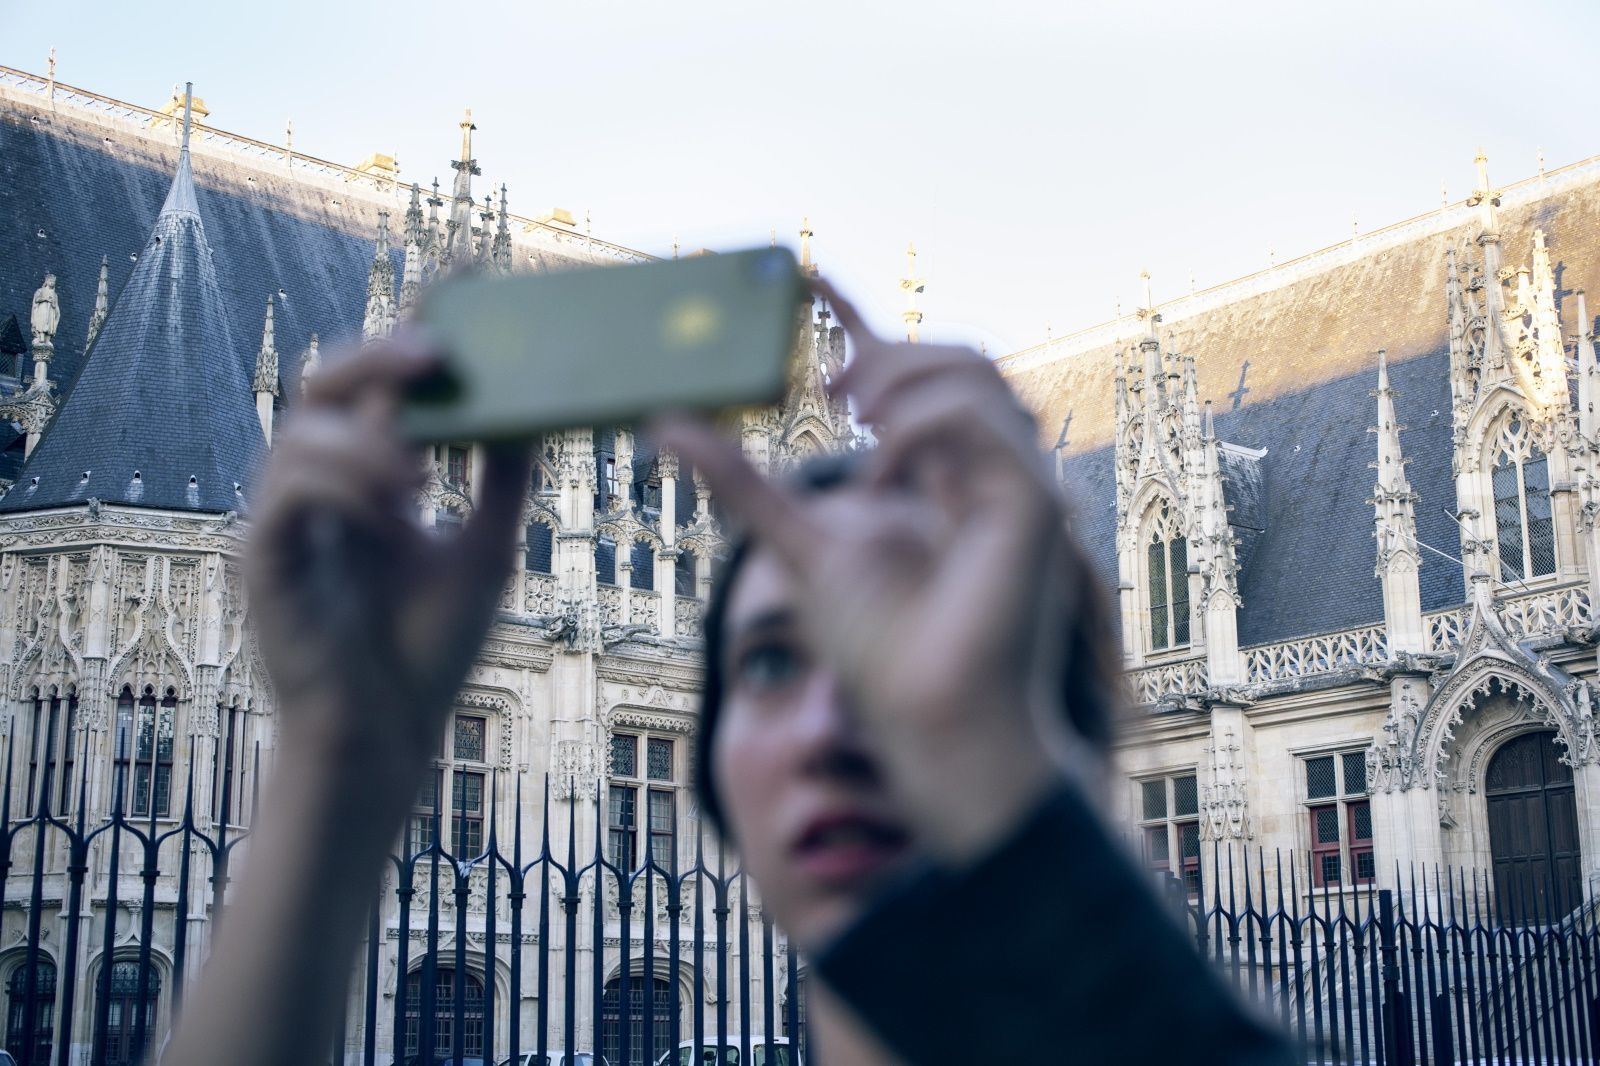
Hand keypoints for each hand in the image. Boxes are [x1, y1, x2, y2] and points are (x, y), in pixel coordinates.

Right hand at [246, 336, 530, 788]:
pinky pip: (289, 491)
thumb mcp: (489, 547)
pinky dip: (345, 488)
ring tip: (422, 482)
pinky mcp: (263, 555)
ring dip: (369, 441)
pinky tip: (395, 513)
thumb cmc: (429, 646)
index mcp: (373, 474)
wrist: (391, 732)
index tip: (465, 273)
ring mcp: (289, 516)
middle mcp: (324, 483)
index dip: (415, 324)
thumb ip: (503, 479)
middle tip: (436, 353)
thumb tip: (539, 409)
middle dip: (378, 355)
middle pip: (326, 382)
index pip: (386, 381)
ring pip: (302, 430)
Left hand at [659, 281, 1085, 861]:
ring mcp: (1015, 483)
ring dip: (905, 376)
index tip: (802, 276)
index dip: (862, 319)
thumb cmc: (879, 646)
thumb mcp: (792, 540)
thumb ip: (742, 484)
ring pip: (976, 371)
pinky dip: (918, 432)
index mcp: (939, 473)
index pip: (911, 375)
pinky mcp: (1033, 503)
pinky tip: (879, 479)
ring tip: (847, 414)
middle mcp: (983, 470)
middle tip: (827, 390)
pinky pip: (978, 420)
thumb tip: (667, 426)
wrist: (927, 719)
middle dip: (887, 353)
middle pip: (954, 358)